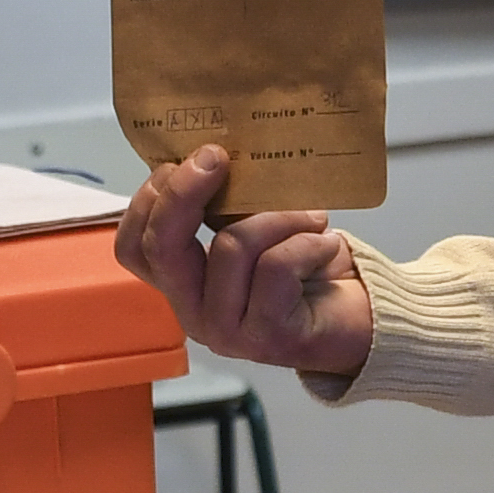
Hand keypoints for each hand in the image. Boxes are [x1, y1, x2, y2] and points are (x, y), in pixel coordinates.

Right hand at [114, 145, 374, 379]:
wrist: (360, 323)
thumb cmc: (305, 269)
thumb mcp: (257, 228)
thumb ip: (226, 205)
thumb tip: (215, 155)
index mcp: (183, 284)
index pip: (133, 248)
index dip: (146, 200)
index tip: (183, 161)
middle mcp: (193, 313)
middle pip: (162, 247)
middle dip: (185, 192)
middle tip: (218, 156)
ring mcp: (227, 331)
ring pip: (231, 247)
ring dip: (279, 217)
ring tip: (312, 217)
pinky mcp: (268, 337)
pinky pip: (276, 267)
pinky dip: (308, 243)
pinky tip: (327, 244)